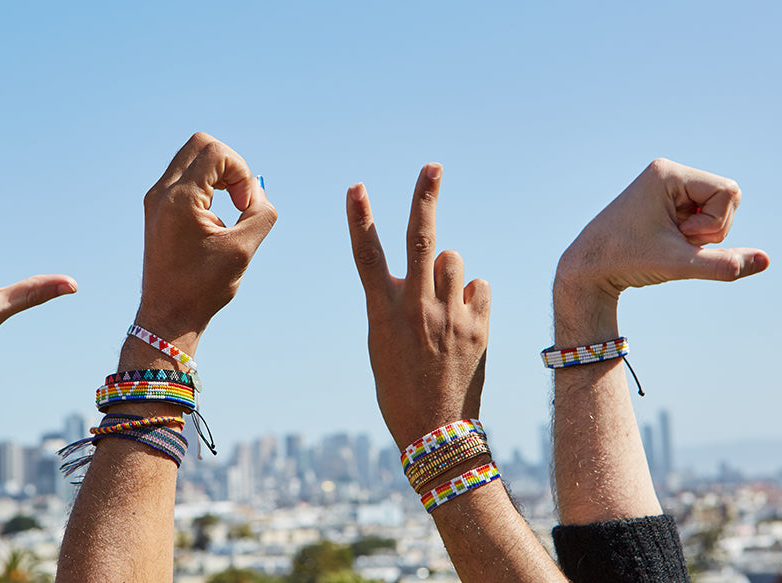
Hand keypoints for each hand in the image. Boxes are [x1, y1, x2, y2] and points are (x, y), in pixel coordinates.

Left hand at [135, 133, 276, 346]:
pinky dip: (206, 184)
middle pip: (200, 144)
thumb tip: (256, 189)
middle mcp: (161, 193)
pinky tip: (216, 214)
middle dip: (229, 165)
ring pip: (191, 158)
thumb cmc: (203, 288)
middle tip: (239, 198)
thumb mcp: (243, 249)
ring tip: (230, 205)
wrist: (168, 314)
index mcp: (179, 200)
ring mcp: (155, 199)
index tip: (243, 206)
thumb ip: (260, 213)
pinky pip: (184, 176)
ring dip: (218, 173)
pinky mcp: (156, 208)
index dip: (240, 172)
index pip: (215, 152)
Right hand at [346, 164, 490, 449]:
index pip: (368, 256)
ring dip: (447, 269)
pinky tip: (461, 321)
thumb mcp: (383, 343)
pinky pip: (478, 288)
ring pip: (455, 260)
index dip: (361, 219)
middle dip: (425, 198)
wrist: (435, 431)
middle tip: (433, 167)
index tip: (356, 187)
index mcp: (383, 313)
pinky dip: (469, 296)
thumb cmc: (399, 385)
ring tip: (442, 299)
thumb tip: (430, 267)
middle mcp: (416, 309)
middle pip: (421, 239)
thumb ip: (400, 301)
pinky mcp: (478, 329)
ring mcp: (450, 317)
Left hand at [556, 158, 769, 304]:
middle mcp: (666, 173)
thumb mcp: (679, 264)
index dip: (717, 222)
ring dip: (701, 233)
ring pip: (716, 208)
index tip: (683, 236)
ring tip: (668, 242)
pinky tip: (666, 241)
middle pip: (727, 198)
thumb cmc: (626, 260)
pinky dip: (692, 235)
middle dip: (711, 228)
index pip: (729, 191)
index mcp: (668, 174)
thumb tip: (766, 260)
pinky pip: (701, 214)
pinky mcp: (663, 201)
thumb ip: (724, 264)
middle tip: (676, 241)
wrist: (587, 268)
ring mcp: (665, 186)